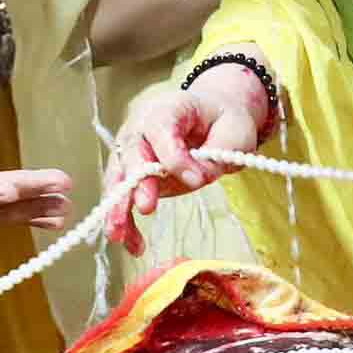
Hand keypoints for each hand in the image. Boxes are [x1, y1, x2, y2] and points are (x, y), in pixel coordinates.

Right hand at [108, 66, 267, 248]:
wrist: (212, 117)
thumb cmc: (223, 121)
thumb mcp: (234, 132)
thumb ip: (217, 155)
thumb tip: (196, 178)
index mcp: (168, 108)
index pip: (161, 127)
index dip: (174, 155)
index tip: (196, 180)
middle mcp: (141, 127)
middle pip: (132, 153)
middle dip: (137, 182)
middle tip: (147, 207)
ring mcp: (133, 151)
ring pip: (118, 178)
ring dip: (119, 208)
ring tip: (121, 236)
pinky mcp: (133, 175)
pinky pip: (123, 197)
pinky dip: (126, 221)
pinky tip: (133, 244)